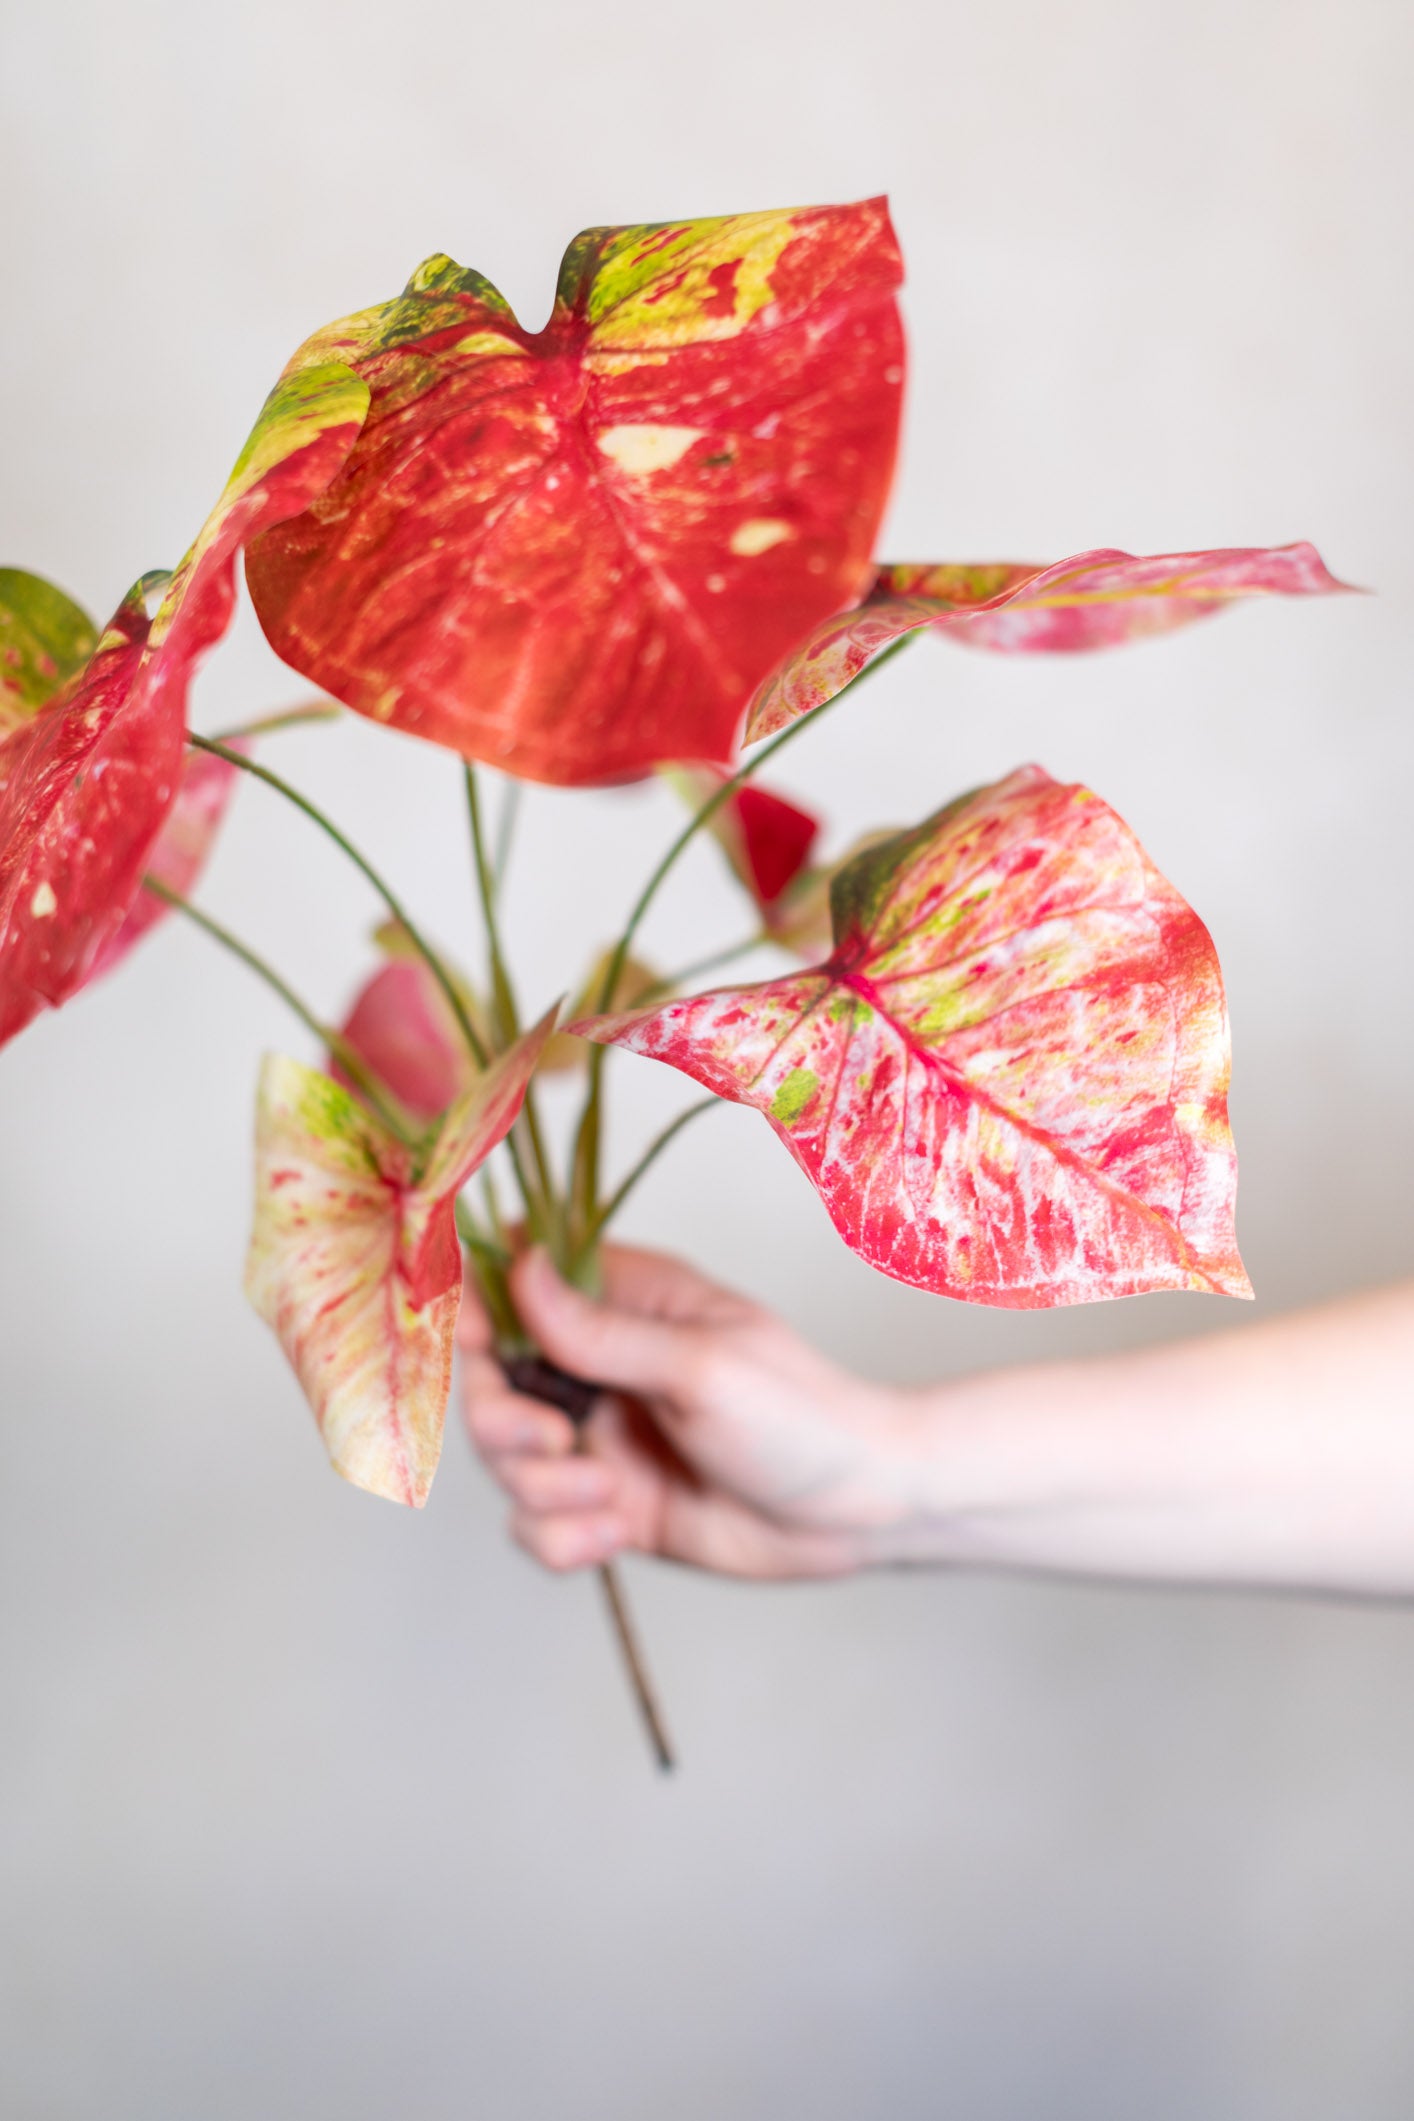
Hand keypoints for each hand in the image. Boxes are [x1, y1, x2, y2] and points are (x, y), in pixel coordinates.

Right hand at [458, 1244, 910, 1579]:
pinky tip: (616, 1534)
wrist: (858, 1512)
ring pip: (506, 1462)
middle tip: (554, 1439)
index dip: (475, 1313)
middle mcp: (600, 1368)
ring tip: (607, 1498)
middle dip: (503, 1422)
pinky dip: (562, 1538)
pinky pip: (538, 1524)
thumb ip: (601, 1333)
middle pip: (491, 1385)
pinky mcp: (607, 1505)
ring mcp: (601, 1438)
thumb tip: (521, 1265)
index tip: (472, 1344)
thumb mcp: (701, 1365)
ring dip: (542, 1487)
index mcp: (623, 1304)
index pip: (516, 1288)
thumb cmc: (802, 1416)